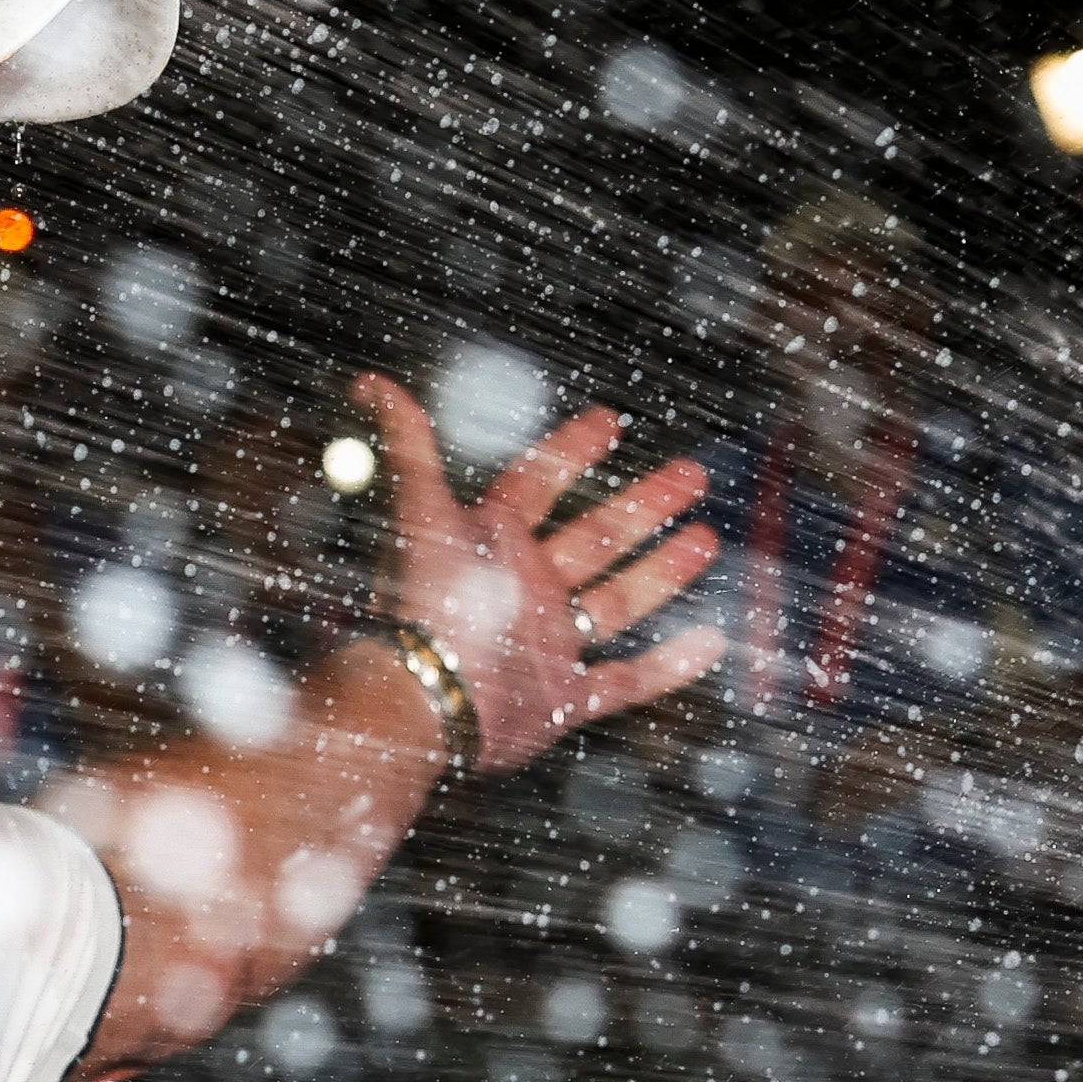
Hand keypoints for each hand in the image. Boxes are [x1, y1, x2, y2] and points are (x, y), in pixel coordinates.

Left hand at [353, 372, 722, 774]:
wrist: (423, 700)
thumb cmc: (424, 604)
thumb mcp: (420, 512)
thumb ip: (408, 445)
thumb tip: (370, 380)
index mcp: (493, 543)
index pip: (539, 482)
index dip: (572, 449)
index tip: (610, 421)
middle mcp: (525, 589)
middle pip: (596, 537)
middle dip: (644, 505)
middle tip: (692, 474)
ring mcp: (548, 645)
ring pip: (618, 602)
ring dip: (663, 572)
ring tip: (707, 539)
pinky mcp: (563, 701)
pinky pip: (627, 682)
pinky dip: (670, 666)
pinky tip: (712, 640)